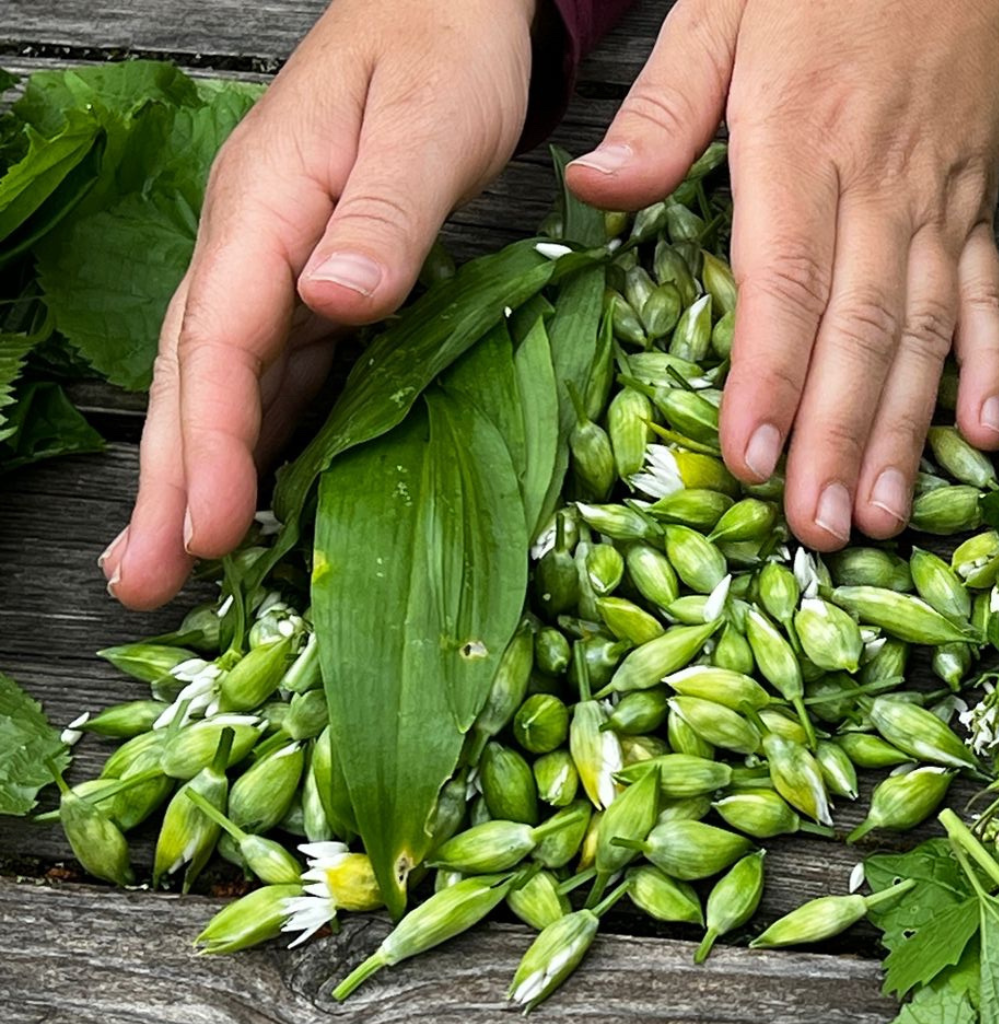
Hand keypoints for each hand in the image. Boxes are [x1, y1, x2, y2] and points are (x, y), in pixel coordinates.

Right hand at [104, 0, 537, 608]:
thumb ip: (385, 213)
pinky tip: (250, 496)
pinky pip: (273, 372)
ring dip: (197, 473)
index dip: (208, 439)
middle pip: (194, 374)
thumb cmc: (443, 49)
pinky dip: (253, 438)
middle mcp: (256, 240)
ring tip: (166, 566)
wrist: (450, 2)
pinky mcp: (314, 278)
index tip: (206, 527)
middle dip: (168, 482)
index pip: (220, 338)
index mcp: (267, 205)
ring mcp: (278, 261)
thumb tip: (334, 298)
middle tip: (141, 582)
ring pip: (223, 382)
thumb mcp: (428, 124)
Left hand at [567, 0, 998, 548]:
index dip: (772, 375)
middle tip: (816, 528)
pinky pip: (987, 299)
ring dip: (902, 431)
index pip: (787, 277)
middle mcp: (877, 186)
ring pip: (922, 333)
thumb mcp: (721, 10)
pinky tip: (979, 440)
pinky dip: (990, 370)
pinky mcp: (978, 210)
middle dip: (837, 436)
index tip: (751, 456)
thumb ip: (663, 107)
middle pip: (859, 329)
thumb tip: (593, 189)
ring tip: (878, 514)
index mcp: (799, 138)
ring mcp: (938, 206)